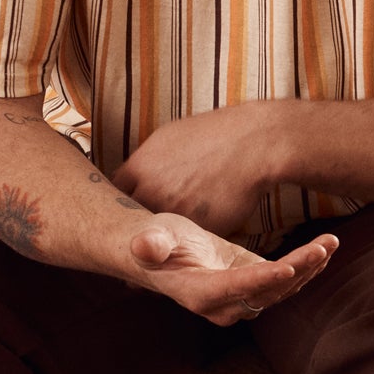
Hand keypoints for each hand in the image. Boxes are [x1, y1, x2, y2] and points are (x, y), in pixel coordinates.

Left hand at [113, 106, 284, 236]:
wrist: (256, 142)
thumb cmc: (218, 133)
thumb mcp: (170, 135)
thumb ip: (148, 159)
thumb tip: (139, 171)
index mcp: (140, 167)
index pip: (116, 192)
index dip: (126, 198)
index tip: (133, 202)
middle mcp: (152, 192)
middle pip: (133, 216)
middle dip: (141, 219)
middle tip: (150, 220)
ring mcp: (176, 212)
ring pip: (162, 232)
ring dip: (165, 233)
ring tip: (175, 228)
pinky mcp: (201, 228)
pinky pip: (191, 239)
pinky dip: (194, 237)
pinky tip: (204, 226)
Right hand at [127, 213, 338, 325]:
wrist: (159, 251)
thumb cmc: (151, 241)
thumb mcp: (149, 238)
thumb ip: (150, 244)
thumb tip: (145, 247)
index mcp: (199, 294)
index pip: (235, 289)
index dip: (261, 281)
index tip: (286, 269)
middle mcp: (224, 305)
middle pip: (267, 291)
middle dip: (298, 270)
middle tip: (322, 247)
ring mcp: (241, 297)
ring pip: (282, 288)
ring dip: (310, 266)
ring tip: (331, 242)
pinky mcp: (254, 285)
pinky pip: (285, 281)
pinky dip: (307, 265)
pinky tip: (325, 248)